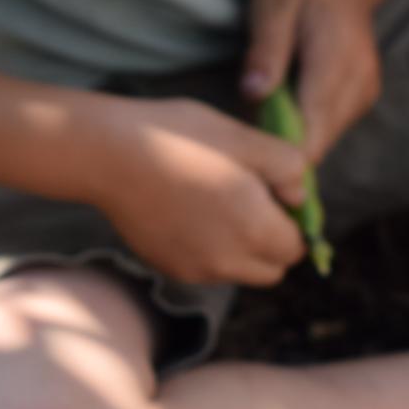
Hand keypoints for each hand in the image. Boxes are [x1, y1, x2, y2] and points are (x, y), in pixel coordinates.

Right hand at [87, 97, 308, 287]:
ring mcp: (195, 269)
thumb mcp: (245, 138)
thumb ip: (288, 168)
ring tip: (216, 204)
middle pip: (271, 270)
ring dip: (240, 249)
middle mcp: (227, 261)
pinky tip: (188, 212)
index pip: (296, 247)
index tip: (276, 195)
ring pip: (238, 272)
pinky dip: (209, 250)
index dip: (293, 222)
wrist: (108, 155)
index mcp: (254, 228)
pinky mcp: (169, 267)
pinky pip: (205, 269)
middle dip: (271, 243)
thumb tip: (299, 196)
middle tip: (252, 202)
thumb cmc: (180, 136)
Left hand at [242, 0, 381, 161]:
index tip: (246, 166)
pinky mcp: (361, 100)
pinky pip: (327, 130)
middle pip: (316, 147)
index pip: (310, 137)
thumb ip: (265, 52)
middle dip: (279, 153)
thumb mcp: (272, 6)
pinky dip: (303, 129)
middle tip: (242, 144)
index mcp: (336, 65)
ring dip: (290, 140)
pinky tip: (282, 109)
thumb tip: (254, 93)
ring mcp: (364, 95)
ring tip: (261, 118)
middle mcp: (358, 86)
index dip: (278, 160)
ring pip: (322, 143)